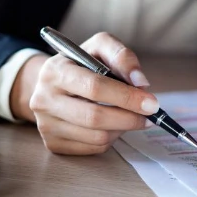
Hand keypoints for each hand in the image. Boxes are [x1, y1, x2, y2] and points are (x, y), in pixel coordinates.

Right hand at [14, 32, 158, 154]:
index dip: (127, 97)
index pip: (94, 87)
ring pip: (96, 137)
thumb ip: (122, 56)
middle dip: (129, 118)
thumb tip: (140, 82)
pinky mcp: (53, 144)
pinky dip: (112, 139)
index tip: (152, 104)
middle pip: (94, 117)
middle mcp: (44, 99)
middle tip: (150, 116)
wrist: (53, 84)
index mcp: (55, 71)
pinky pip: (93, 149)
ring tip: (131, 117)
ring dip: (123, 129)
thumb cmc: (82, 64)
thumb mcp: (100, 47)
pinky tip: (114, 126)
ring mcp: (45, 125)